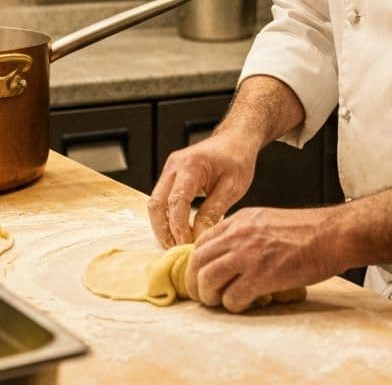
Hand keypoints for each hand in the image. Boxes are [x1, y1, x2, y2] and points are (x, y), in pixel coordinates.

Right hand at [148, 131, 257, 247]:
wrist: (235, 140)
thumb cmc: (237, 160)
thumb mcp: (232, 187)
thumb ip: (213, 212)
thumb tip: (197, 238)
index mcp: (191, 165)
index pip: (177, 202)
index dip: (179, 228)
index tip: (186, 246)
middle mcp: (174, 165)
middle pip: (157, 204)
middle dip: (164, 231)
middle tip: (176, 250)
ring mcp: (169, 169)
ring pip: (154, 203)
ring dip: (162, 226)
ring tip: (176, 245)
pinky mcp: (170, 175)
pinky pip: (160, 199)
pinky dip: (165, 217)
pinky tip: (176, 232)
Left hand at [185, 205, 340, 311]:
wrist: (331, 234)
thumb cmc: (307, 230)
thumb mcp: (268, 220)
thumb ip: (246, 233)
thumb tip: (229, 254)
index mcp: (241, 220)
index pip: (202, 242)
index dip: (197, 263)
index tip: (201, 275)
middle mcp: (239, 234)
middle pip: (198, 262)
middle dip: (196, 283)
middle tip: (204, 295)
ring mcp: (248, 255)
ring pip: (208, 281)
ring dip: (210, 297)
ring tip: (222, 302)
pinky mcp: (261, 277)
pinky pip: (231, 298)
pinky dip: (234, 306)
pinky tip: (246, 303)